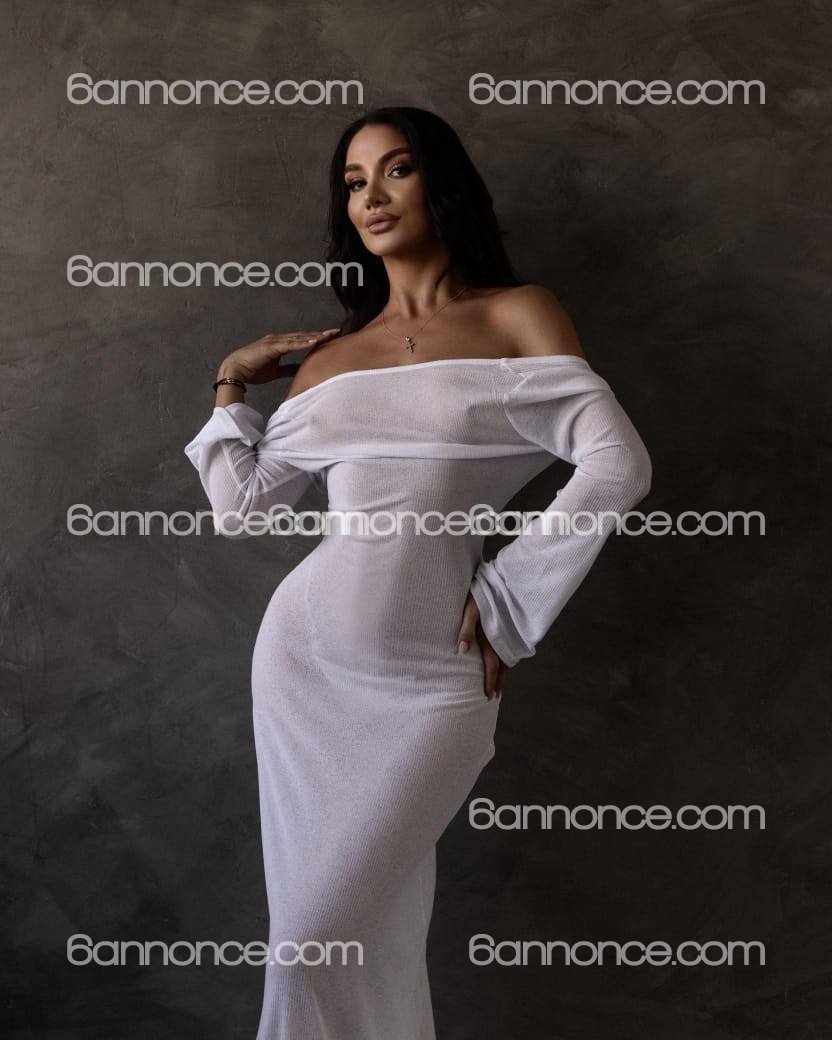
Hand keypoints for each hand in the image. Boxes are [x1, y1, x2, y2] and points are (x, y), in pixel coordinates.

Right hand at [218, 328, 340, 384]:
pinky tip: (314, 342)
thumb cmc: (253, 370)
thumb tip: (302, 371)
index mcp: (280, 344)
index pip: (302, 340)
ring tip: (329, 335)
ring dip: (314, 336)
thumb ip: (289, 369)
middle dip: (320, 334)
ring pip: (298, 338)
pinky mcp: (270, 347)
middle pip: (303, 336)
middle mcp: (278, 339)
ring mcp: (274, 341)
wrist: (235, 371)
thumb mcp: (276, 371)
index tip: (331, 338)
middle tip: (337, 332)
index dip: (316, 339)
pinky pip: (289, 344)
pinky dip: (302, 343)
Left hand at [456, 592, 507, 700]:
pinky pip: (511, 650)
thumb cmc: (484, 593)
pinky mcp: (512, 629)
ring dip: (503, 673)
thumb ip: (466, 629)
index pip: (492, 666)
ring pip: (508, 659)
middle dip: (498, 682)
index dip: (491, 682)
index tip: (489, 696)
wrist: (506, 580)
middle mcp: (503, 639)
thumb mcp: (471, 609)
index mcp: (493, 637)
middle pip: (503, 667)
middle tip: (494, 697)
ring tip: (499, 685)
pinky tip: (504, 663)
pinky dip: (507, 661)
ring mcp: (509, 634)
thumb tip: (461, 651)